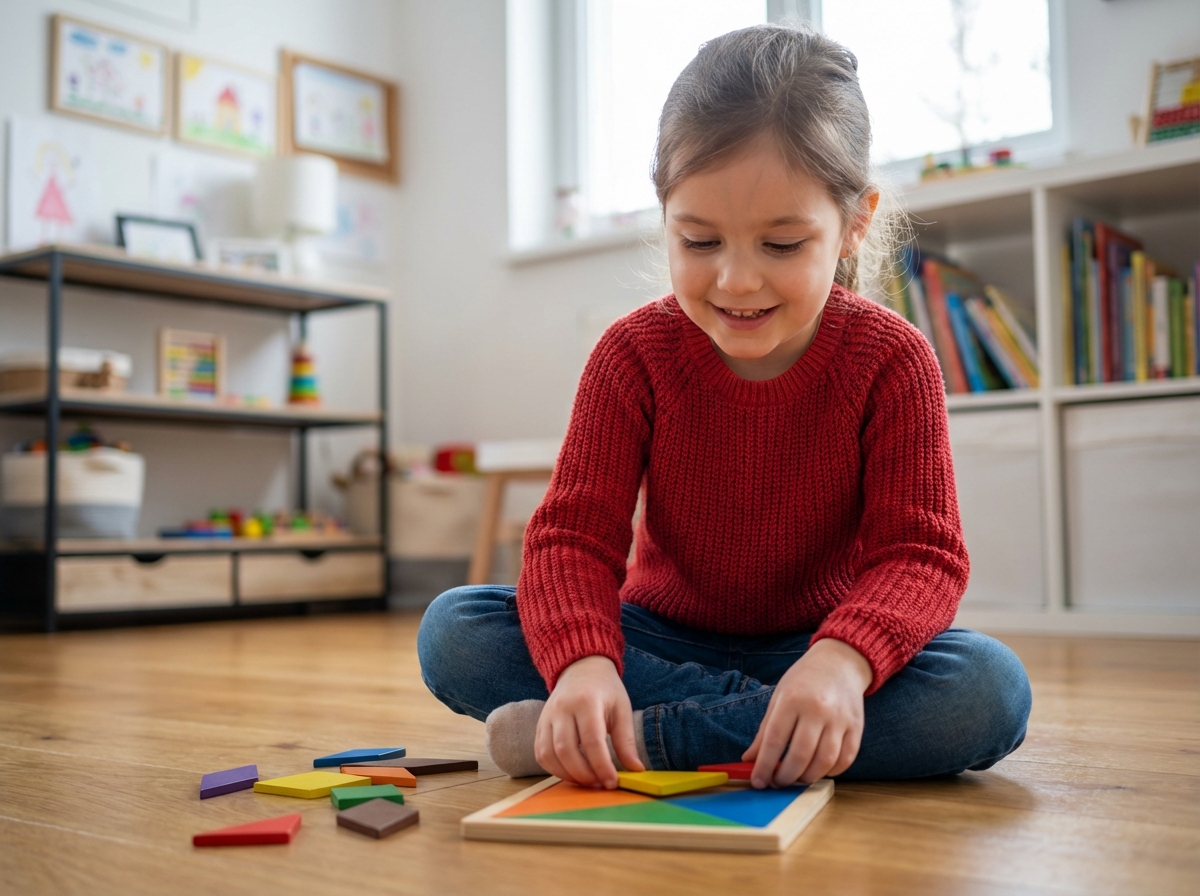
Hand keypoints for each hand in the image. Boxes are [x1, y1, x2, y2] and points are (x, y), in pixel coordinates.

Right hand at [535, 655, 644, 787]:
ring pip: (549, 754)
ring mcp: (547, 716)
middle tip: (600, 785)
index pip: (592, 740)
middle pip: (566, 750)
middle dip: (583, 774)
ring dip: (567, 774)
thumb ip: (626, 741)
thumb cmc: (605, 690)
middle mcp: (562, 708)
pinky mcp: (540, 724)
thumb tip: (636, 770)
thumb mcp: (622, 709)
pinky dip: (554, 768)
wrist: (580, 669)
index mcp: (587, 701)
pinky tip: (571, 772)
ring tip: (586, 780)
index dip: (601, 766)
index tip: (612, 782)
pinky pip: (540, 753)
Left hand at [742, 638, 871, 787]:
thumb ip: (765, 731)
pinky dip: (831, 771)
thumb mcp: (778, 698)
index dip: (764, 765)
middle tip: (777, 782)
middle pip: (800, 754)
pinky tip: (819, 770)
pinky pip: (846, 759)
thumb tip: (750, 760)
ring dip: (808, 777)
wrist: (839, 663)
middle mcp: (818, 709)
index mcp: (792, 699)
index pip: (775, 740)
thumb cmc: (804, 681)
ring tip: (796, 778)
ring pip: (824, 761)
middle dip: (786, 776)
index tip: (758, 781)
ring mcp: (840, 719)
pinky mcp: (857, 727)